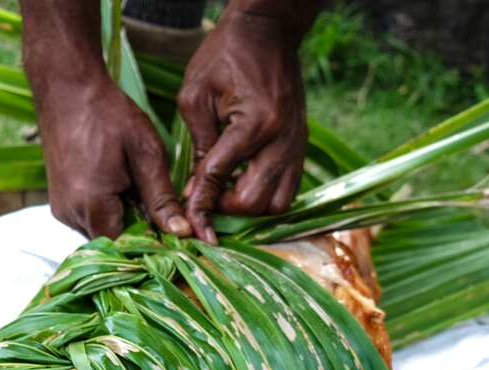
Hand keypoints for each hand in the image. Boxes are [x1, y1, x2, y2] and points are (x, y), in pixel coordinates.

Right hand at [35, 79, 189, 239]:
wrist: (66, 88)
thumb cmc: (109, 114)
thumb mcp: (146, 153)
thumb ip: (162, 197)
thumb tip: (182, 232)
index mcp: (93, 205)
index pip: (128, 247)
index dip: (154, 244)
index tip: (176, 233)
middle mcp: (71, 214)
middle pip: (115, 242)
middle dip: (140, 231)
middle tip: (162, 207)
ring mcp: (62, 209)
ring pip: (102, 232)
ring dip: (124, 220)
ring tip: (136, 188)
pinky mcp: (59, 201)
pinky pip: (90, 219)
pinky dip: (109, 211)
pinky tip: (120, 184)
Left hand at [177, 7, 311, 242]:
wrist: (269, 32)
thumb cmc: (226, 56)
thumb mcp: (196, 94)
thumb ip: (197, 144)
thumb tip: (196, 189)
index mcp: (255, 123)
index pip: (221, 176)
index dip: (200, 202)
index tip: (187, 218)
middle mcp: (282, 140)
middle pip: (256, 202)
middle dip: (227, 208)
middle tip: (207, 198)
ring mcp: (296, 145)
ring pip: (279, 204)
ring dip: (251, 207)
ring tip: (228, 192)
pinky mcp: (301, 146)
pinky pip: (289, 189)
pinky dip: (267, 195)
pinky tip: (245, 183)